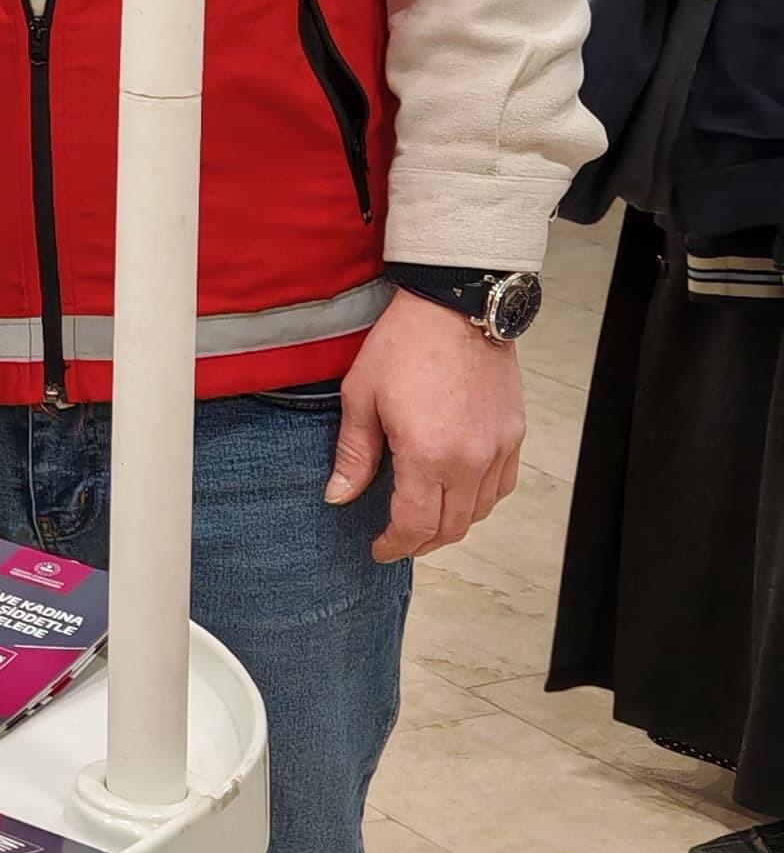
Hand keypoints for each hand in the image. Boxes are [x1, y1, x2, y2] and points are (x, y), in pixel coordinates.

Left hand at [327, 290, 523, 561]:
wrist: (455, 304)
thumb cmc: (404, 344)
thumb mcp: (361, 396)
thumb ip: (353, 454)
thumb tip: (338, 496)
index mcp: (427, 455)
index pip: (414, 525)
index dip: (394, 545)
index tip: (379, 548)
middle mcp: (470, 461)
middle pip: (451, 528)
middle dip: (421, 542)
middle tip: (397, 539)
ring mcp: (498, 449)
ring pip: (480, 512)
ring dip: (451, 524)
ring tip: (424, 518)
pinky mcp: (514, 434)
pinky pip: (502, 486)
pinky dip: (479, 500)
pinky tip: (458, 492)